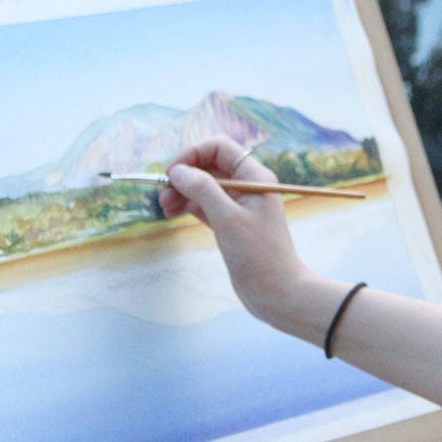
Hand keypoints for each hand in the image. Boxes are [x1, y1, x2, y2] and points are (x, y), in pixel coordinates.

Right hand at [159, 135, 311, 325]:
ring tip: (165, 207)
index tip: (172, 173)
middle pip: (209, 166)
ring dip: (183, 192)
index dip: (193, 154)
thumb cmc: (259, 255)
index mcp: (254, 177)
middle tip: (163, 194)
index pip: (219, 148)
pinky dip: (188, 205)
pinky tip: (173, 213)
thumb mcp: (228, 218)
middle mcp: (248, 186)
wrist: (277, 293)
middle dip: (184, 175)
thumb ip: (203, 190)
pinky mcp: (231, 224)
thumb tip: (178, 171)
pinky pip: (205, 205)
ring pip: (204, 187)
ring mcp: (239, 206)